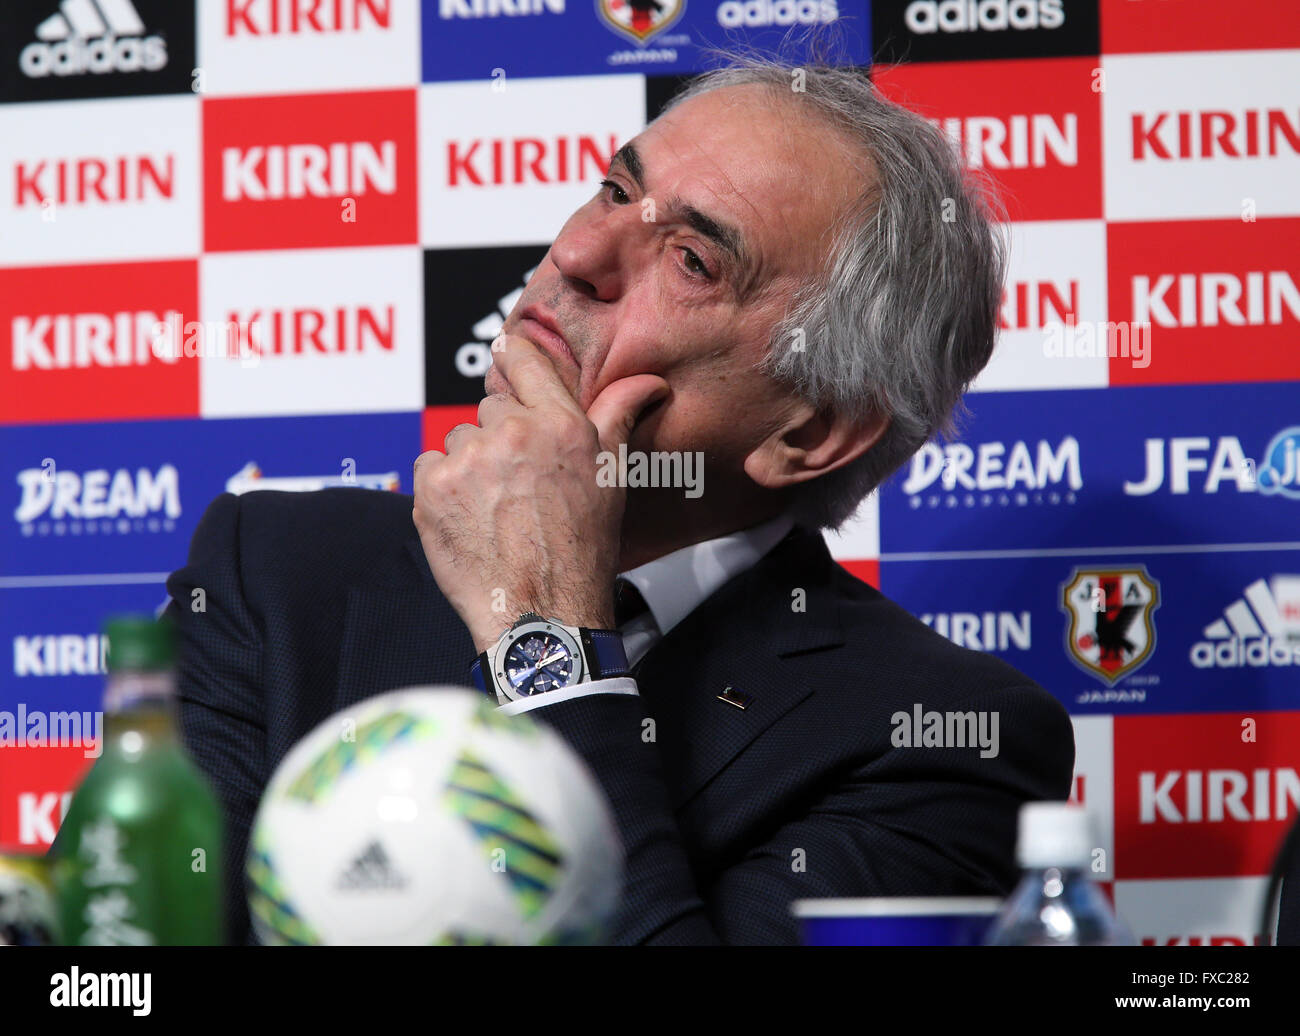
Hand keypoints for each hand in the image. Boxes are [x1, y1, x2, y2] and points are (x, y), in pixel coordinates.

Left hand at [412, 335, 668, 652]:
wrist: (541, 611)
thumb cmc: (582, 549)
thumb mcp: (610, 478)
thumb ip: (619, 416)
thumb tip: (648, 382)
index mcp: (559, 423)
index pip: (523, 358)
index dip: (514, 357)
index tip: (508, 357)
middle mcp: (512, 433)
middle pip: (491, 408)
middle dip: (502, 437)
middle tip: (519, 482)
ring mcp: (467, 459)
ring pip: (459, 439)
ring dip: (471, 464)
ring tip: (496, 507)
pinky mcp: (432, 488)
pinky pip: (429, 466)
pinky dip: (443, 487)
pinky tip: (470, 518)